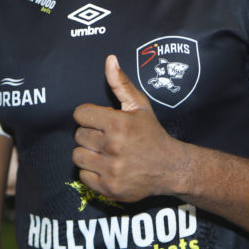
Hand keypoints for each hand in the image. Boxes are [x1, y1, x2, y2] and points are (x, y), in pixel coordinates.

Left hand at [71, 55, 183, 202]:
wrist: (170, 168)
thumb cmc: (151, 134)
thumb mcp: (139, 106)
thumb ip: (121, 83)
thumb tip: (109, 59)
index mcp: (118, 124)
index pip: (80, 114)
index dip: (90, 116)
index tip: (102, 121)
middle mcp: (113, 147)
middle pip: (78, 135)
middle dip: (91, 135)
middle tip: (107, 138)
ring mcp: (111, 169)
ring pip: (77, 156)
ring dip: (89, 153)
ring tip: (106, 152)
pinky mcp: (109, 188)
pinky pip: (82, 176)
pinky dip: (92, 172)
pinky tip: (107, 167)